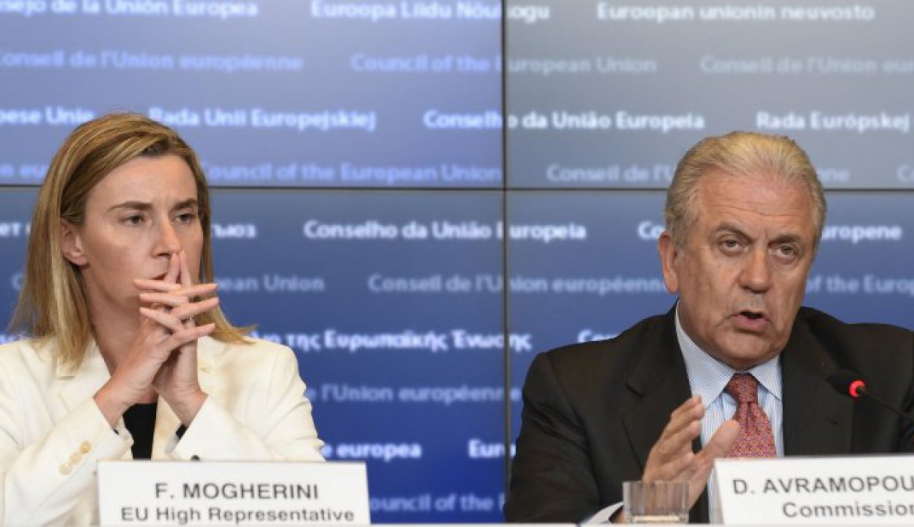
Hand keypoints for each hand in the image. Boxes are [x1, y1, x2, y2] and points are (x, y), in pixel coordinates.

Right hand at [94, 252, 214, 426]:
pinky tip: (210, 327)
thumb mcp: (147, 344)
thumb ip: (154, 329)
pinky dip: (196, 332)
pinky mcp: (156, 350)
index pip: (162, 294)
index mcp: (148, 322)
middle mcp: (149, 324)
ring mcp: (152, 336)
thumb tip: (164, 316)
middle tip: (212, 282)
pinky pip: (179, 338)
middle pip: (172, 299)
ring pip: (177, 315)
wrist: (122, 389)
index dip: (172, 275)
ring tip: (217, 300)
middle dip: (192, 288)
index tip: (181, 258)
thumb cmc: (136, 367)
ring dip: (199, 306)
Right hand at [642, 396, 739, 509]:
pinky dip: (678, 465)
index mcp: (671, 444)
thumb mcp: (703, 462)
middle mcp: (663, 451)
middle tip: (699, 408)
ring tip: (696, 426)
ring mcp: (659, 465)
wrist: (660, 509)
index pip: (676, 422)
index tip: (698, 399)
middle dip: (685, 419)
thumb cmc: (680, 482)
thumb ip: (717, 444)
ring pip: (668, 447)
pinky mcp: (658, 482)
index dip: (686, 410)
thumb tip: (734, 424)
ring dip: (681, 437)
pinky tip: (689, 457)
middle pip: (672, 430)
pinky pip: (668, 472)